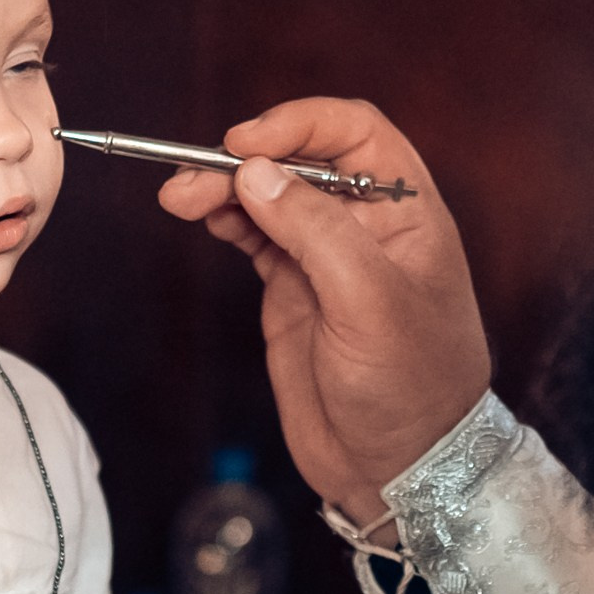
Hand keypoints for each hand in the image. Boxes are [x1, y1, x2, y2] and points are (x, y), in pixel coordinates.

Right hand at [159, 98, 491, 522]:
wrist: (401, 469)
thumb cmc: (413, 388)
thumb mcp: (371, 304)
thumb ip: (315, 232)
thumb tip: (257, 172)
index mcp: (406, 212)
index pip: (355, 133)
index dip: (301, 123)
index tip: (248, 142)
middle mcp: (367, 225)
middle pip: (301, 159)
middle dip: (246, 158)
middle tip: (194, 178)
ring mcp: (327, 257)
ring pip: (269, 195)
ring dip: (223, 187)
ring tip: (180, 197)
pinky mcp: (295, 290)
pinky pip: (255, 235)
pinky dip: (225, 219)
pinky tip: (202, 216)